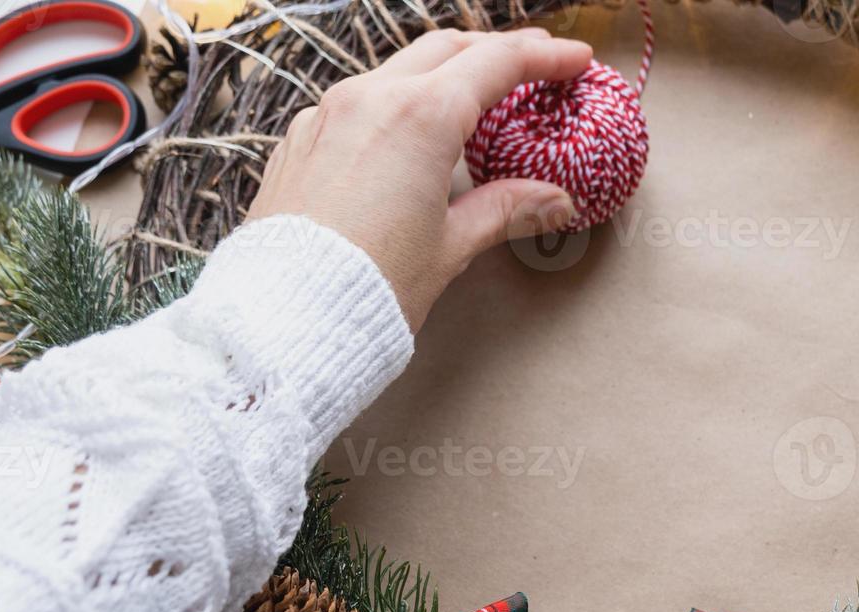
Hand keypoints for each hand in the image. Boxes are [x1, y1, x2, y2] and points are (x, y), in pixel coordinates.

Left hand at [248, 28, 592, 329]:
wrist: (286, 315)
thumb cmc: (370, 286)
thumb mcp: (452, 246)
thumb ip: (506, 209)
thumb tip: (555, 201)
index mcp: (420, 118)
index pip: (496, 64)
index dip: (543, 57)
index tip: (573, 60)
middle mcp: (370, 99)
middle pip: (447, 49)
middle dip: (494, 52)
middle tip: (531, 66)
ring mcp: (328, 113)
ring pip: (397, 70)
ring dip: (441, 74)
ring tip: (472, 99)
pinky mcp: (301, 138)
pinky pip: (356, 102)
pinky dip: (394, 103)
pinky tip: (408, 134)